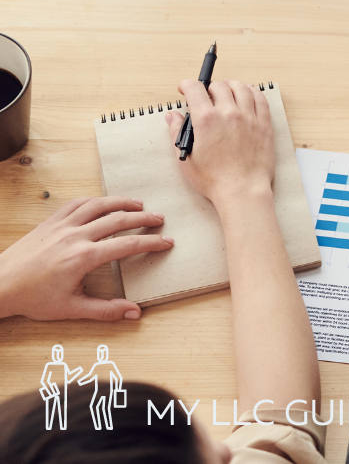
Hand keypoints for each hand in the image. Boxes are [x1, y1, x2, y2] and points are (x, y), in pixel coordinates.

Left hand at [0, 197, 172, 320]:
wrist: (0, 285)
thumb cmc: (32, 298)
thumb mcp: (71, 309)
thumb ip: (105, 310)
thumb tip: (134, 313)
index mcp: (83, 257)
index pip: (127, 245)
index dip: (151, 243)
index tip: (166, 242)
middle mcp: (75, 236)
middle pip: (118, 219)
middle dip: (143, 218)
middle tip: (160, 219)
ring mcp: (62, 226)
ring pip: (99, 205)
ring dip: (121, 202)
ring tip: (138, 204)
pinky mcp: (50, 222)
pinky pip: (77, 204)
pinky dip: (95, 200)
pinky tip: (103, 202)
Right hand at [164, 79, 276, 214]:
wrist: (242, 190)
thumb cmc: (214, 179)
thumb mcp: (186, 158)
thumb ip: (177, 133)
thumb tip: (172, 116)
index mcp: (207, 120)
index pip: (195, 88)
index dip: (187, 85)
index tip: (184, 88)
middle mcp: (229, 113)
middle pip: (219, 86)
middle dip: (208, 87)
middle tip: (205, 96)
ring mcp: (249, 117)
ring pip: (241, 88)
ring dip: (231, 86)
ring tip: (226, 91)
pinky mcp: (264, 124)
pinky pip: (260, 99)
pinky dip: (252, 92)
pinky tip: (248, 95)